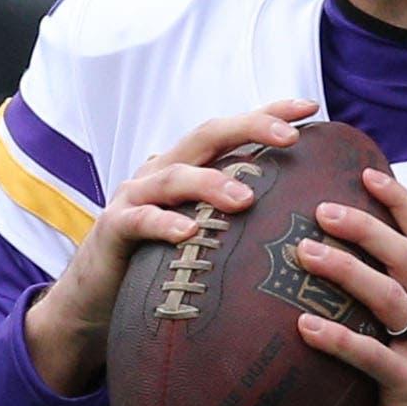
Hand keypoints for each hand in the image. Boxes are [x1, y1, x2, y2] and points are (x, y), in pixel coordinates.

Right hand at [22, 98, 319, 395]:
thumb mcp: (206, 232)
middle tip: (289, 138)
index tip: (310, 107)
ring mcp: (135, 196)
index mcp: (188, 167)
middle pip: (206, 136)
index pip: (232, 131)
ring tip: (246, 198)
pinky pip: (140, 221)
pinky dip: (164, 223)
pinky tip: (188, 232)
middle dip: (249, 129)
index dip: (268, 114)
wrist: (96, 298)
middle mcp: (162, 171)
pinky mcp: (114, 229)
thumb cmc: (162, 264)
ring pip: (175, 176)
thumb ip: (238, 216)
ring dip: (211, 183)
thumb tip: (302, 217)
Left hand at [291, 168, 406, 405]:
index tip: (368, 171)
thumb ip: (395, 313)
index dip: (400, 202)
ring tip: (304, 254)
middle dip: (366, 226)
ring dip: (346, 271)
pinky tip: (303, 328)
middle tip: (321, 207)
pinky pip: (371, 357)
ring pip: (390, 297)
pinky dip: (337, 339)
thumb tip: (346, 280)